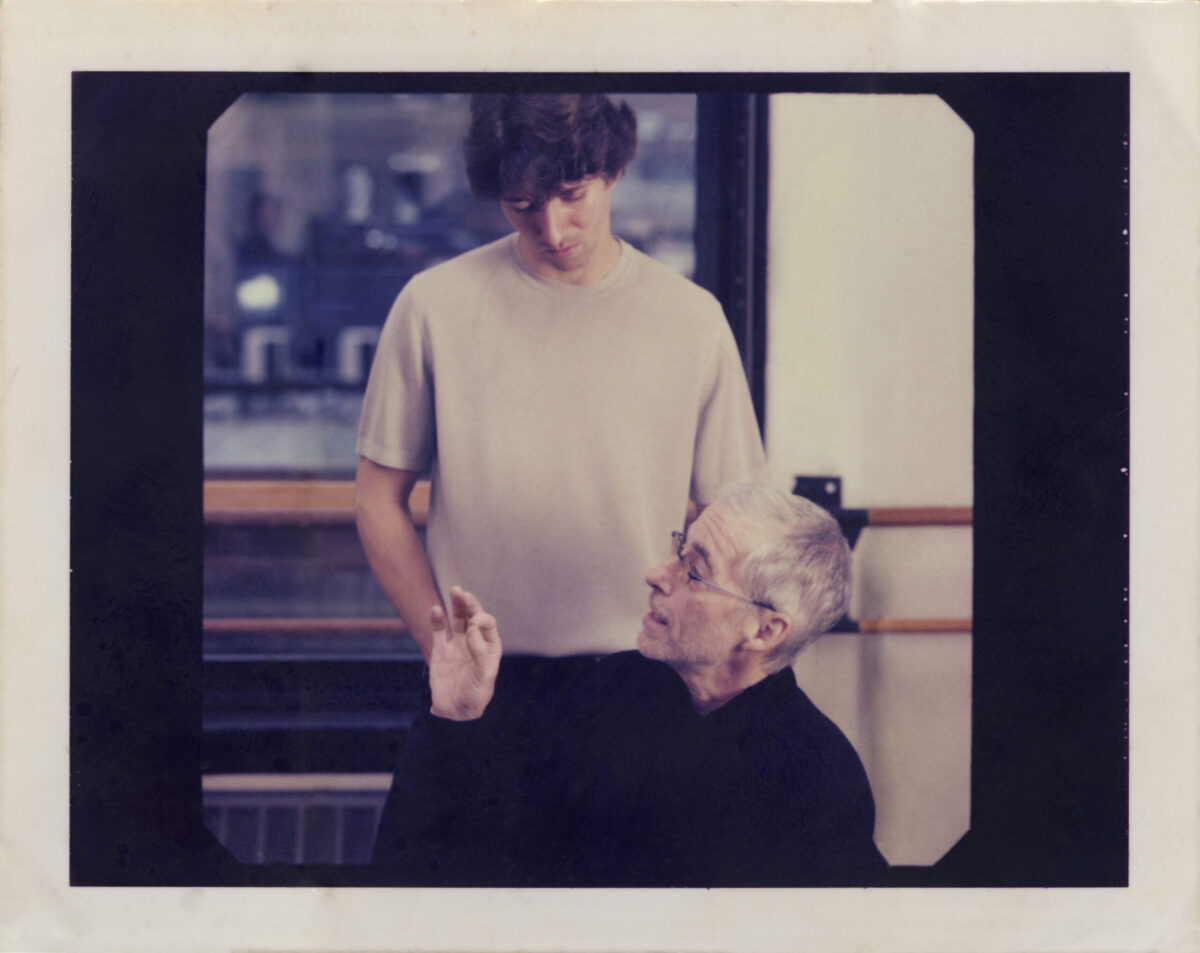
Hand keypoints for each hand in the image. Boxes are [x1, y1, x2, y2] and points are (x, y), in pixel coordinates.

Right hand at [428, 586, 501, 720]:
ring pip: (457, 619)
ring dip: (456, 605)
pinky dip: (437, 619)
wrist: (455, 711)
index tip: (474, 623)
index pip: (487, 625)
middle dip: (469, 604)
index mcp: (489, 647)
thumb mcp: (483, 677)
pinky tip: (435, 609)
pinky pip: (439, 630)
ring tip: (455, 590)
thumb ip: (480, 652)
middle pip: (472, 617)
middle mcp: (474, 642)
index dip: (482, 619)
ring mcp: (457, 644)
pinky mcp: (440, 650)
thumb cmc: (475, 695)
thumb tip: (472, 628)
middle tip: (462, 593)